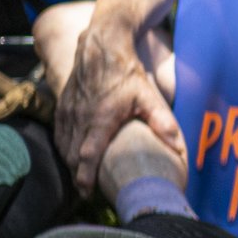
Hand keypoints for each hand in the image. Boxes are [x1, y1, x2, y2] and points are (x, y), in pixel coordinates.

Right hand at [56, 23, 188, 197]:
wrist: (101, 46)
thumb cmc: (126, 71)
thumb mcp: (149, 95)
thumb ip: (163, 121)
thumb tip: (179, 146)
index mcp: (100, 118)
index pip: (88, 154)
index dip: (85, 176)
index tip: (87, 192)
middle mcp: (79, 117)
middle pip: (72, 155)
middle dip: (77, 175)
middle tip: (88, 192)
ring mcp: (68, 111)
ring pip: (63, 145)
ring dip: (70, 163)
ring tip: (81, 179)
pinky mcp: (62, 105)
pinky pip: (59, 132)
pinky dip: (63, 147)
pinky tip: (71, 155)